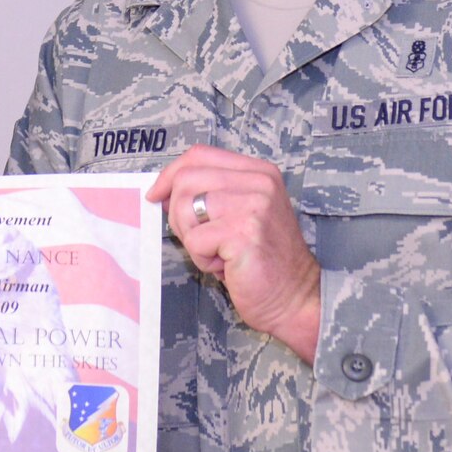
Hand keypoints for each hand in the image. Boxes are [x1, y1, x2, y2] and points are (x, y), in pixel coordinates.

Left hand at [147, 144, 321, 362]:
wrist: (295, 296)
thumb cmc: (262, 259)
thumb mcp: (241, 212)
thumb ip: (211, 192)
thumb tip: (163, 190)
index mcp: (259, 172)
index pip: (200, 155)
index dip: (170, 174)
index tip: (157, 195)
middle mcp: (259, 183)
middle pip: (186, 179)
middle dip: (179, 213)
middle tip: (199, 239)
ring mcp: (253, 206)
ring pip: (185, 208)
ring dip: (192, 238)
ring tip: (219, 252)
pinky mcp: (243, 233)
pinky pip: (195, 240)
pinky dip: (203, 258)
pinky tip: (226, 265)